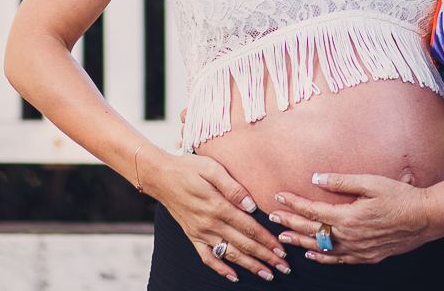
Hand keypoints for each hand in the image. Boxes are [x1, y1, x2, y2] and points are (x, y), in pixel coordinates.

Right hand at [140, 147, 290, 281]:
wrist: (160, 176)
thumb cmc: (188, 167)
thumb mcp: (211, 168)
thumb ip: (232, 187)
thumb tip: (251, 205)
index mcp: (218, 205)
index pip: (249, 227)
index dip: (267, 240)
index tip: (282, 249)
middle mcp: (210, 223)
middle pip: (243, 244)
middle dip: (266, 257)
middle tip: (284, 267)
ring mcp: (201, 232)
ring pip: (229, 254)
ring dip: (250, 266)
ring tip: (267, 275)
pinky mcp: (192, 235)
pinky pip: (207, 257)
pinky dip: (220, 268)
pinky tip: (233, 276)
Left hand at [270, 172, 431, 264]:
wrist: (425, 218)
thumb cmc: (400, 197)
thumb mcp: (370, 182)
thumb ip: (341, 182)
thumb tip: (316, 179)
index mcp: (348, 216)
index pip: (312, 210)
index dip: (293, 204)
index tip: (279, 197)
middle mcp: (349, 236)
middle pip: (312, 230)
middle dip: (290, 223)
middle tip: (272, 218)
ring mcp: (358, 249)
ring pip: (322, 248)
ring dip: (300, 242)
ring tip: (283, 238)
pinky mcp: (366, 256)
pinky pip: (338, 260)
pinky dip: (323, 258)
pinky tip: (312, 254)